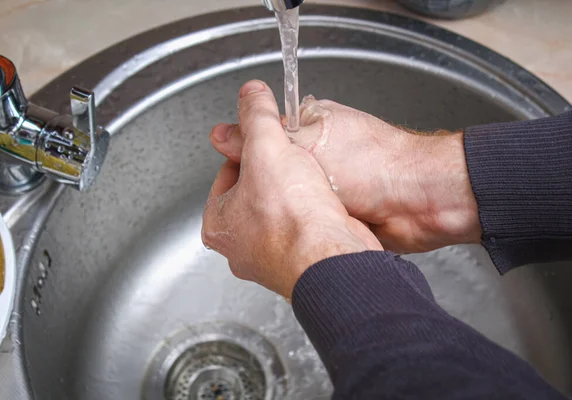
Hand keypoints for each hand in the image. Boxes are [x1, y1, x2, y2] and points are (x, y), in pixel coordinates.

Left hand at [202, 81, 381, 297]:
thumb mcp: (267, 148)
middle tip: (291, 160)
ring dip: (298, 194)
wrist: (333, 259)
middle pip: (256, 193)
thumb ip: (256, 117)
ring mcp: (273, 258)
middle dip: (276, 173)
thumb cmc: (293, 220)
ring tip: (311, 181)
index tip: (265, 141)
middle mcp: (242, 247)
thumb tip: (250, 94)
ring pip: (282, 212)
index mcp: (219, 224)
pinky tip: (326, 204)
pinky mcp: (302, 262)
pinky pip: (305, 228)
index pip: (227, 173)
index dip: (250, 151)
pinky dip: (315, 214)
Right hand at [211, 92, 481, 253]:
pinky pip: (302, 224)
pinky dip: (299, 227)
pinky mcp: (331, 219)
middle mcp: (313, 158)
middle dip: (260, 189)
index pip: (257, 138)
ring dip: (280, 212)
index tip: (233, 172)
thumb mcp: (304, 142)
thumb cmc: (372, 164)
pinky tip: (297, 232)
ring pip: (282, 204)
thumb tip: (223, 133)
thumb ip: (259, 138)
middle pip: (266, 174)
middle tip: (258, 201)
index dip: (242, 155)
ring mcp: (323, 190)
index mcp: (306, 127)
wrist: (417, 204)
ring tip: (281, 217)